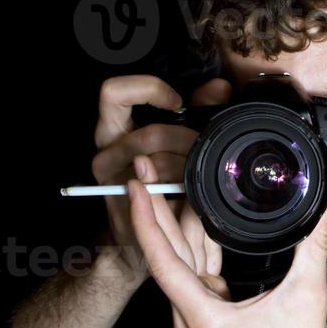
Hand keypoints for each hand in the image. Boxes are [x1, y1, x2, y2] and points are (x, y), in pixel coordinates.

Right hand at [91, 73, 231, 283]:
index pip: (115, 93)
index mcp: (114, 128)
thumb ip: (195, 113)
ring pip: (158, 166)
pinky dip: (183, 191)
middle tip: (202, 152)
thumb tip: (220, 87)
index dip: (147, 89)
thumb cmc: (164, 186)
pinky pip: (159, 193)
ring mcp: (113, 181)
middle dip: (187, 144)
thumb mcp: (179, 143)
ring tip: (198, 175)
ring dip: (187, 169)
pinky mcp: (124, 206)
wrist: (146, 240)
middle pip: (150, 135)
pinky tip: (193, 193)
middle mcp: (107, 151)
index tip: (177, 103)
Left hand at [127, 165, 326, 327]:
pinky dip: (198, 250)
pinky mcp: (205, 321)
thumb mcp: (307, 294)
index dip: (146, 219)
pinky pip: (195, 278)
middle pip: (166, 256)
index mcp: (202, 316)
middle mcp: (189, 320)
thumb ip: (314, 243)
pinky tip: (203, 225)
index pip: (162, 260)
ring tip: (172, 188)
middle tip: (146, 173)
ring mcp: (195, 322)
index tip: (135, 188)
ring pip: (180, 266)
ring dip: (179, 229)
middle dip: (156, 212)